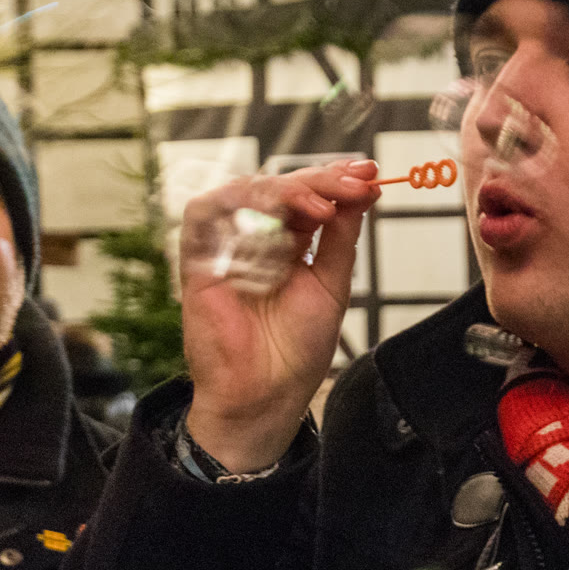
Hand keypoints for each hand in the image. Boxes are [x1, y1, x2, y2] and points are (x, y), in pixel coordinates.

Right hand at [179, 159, 378, 470]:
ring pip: (245, 192)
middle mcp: (256, 240)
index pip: (308, 196)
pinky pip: (204, 215)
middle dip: (320, 179)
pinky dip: (238, 206)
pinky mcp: (197, 261)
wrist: (269, 395)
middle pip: (280, 187)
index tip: (370, 174)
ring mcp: (226, 248)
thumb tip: (364, 191)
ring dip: (286, 190)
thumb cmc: (297, 350)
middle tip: (354, 183)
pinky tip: (276, 217)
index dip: (336, 180)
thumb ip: (343, 238)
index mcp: (288, 244)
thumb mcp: (333, 285)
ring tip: (323, 206)